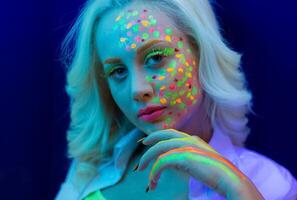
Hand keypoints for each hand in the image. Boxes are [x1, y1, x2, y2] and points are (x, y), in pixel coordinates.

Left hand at [136, 129, 263, 198]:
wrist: (229, 179)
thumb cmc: (216, 175)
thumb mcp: (198, 163)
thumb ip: (185, 159)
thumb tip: (170, 162)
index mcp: (194, 139)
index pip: (172, 133)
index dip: (159, 135)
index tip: (150, 141)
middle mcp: (190, 139)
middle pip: (164, 134)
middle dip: (151, 138)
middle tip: (143, 144)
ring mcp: (187, 146)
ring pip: (160, 147)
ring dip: (148, 158)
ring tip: (141, 170)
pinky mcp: (184, 156)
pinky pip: (162, 161)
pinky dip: (154, 171)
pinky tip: (152, 181)